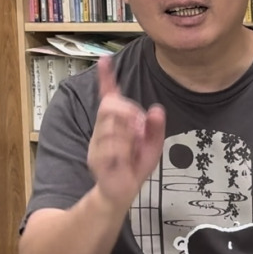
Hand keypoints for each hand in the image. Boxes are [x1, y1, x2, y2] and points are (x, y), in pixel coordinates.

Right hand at [87, 55, 166, 212]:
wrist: (120, 194)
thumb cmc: (134, 167)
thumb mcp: (153, 146)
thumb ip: (156, 128)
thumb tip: (156, 109)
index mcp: (114, 123)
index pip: (108, 95)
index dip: (106, 77)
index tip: (104, 59)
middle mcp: (103, 130)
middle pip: (109, 106)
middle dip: (127, 111)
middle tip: (140, 127)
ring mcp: (97, 143)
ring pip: (111, 126)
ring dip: (127, 136)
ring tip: (132, 149)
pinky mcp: (96, 159)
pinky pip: (111, 147)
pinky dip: (123, 152)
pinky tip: (125, 161)